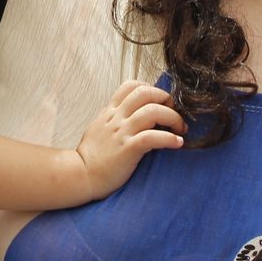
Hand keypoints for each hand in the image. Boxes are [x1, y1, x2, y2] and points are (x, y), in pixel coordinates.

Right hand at [75, 81, 185, 199]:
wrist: (81, 175)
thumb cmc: (91, 156)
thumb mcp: (99, 128)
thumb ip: (113, 119)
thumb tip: (130, 114)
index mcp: (110, 111)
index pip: (131, 85)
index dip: (151, 89)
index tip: (161, 102)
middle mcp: (116, 117)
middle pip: (146, 93)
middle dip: (166, 99)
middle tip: (174, 114)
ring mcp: (121, 132)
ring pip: (153, 111)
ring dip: (173, 118)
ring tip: (180, 130)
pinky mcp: (128, 149)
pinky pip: (153, 137)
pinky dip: (170, 138)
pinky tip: (177, 143)